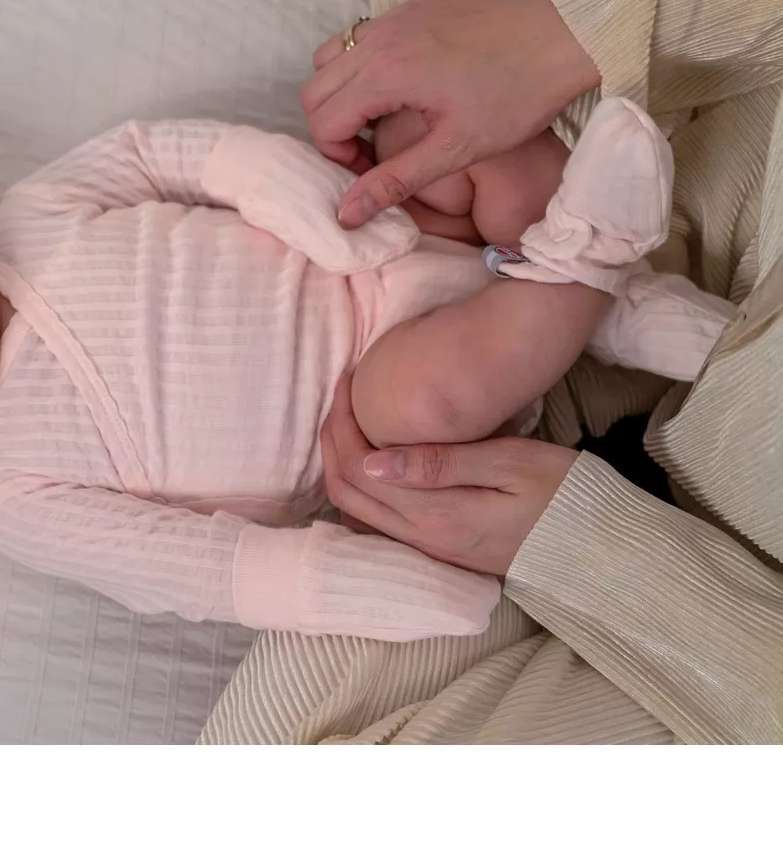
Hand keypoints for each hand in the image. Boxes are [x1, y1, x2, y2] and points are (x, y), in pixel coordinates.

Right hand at [303, 0, 599, 228]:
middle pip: (315, 88)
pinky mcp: (413, 5)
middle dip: (332, 126)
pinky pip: (363, 35)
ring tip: (381, 117)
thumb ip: (394, 182)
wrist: (567, 35)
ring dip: (342, 92)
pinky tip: (404, 87)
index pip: (323, 120)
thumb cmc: (519, 94)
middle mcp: (381, 36)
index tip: (371, 169)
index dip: (338, 155)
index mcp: (386, 72)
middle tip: (370, 150)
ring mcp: (395, 15)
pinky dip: (364, 65)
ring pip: (331, 56)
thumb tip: (347, 214)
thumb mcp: (456, 150)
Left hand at [320, 376, 578, 575]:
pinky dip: (361, 489)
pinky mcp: (439, 550)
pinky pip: (377, 522)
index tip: (348, 381)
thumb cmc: (563, 493)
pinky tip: (374, 462)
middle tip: (341, 396)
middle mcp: (421, 539)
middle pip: (345, 493)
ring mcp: (428, 549)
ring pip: (356, 511)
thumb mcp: (509, 464)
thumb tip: (372, 462)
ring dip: (341, 466)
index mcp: (434, 514)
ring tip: (349, 421)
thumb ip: (439, 464)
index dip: (342, 422)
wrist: (600, 545)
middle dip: (331, 441)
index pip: (358, 469)